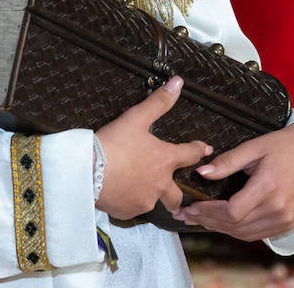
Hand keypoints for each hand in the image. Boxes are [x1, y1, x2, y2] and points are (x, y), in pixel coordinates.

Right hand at [95, 77, 213, 219]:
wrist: (87, 172)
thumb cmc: (113, 143)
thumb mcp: (136, 118)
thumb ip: (158, 102)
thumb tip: (179, 82)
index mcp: (165, 161)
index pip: (189, 155)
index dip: (199, 150)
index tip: (206, 150)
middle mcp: (160, 185)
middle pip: (177, 195)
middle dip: (178, 194)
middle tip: (174, 191)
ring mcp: (144, 201)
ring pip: (153, 201)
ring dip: (150, 196)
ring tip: (138, 189)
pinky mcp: (128, 212)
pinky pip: (133, 208)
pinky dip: (130, 201)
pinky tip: (120, 194)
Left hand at [171, 119, 293, 240]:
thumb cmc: (283, 145)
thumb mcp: (254, 147)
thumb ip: (228, 161)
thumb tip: (202, 173)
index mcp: (268, 188)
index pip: (232, 211)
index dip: (208, 212)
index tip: (191, 206)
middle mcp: (278, 208)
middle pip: (236, 226)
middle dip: (208, 221)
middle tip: (187, 216)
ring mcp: (285, 219)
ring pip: (246, 234)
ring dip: (221, 229)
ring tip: (200, 220)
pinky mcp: (289, 223)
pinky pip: (258, 234)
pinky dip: (238, 232)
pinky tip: (224, 223)